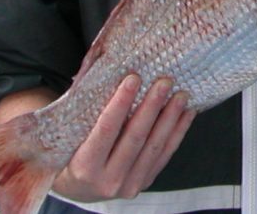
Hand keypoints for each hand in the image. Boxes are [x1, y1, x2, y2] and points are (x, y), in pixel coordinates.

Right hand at [52, 75, 194, 202]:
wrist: (80, 190)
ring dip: (170, 118)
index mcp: (84, 168)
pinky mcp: (145, 181)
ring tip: (181, 94)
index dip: (120, 103)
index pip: (105, 130)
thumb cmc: (72, 155)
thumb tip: (102, 66)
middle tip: (164, 81)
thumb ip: (85, 110)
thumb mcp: (70, 137)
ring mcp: (129, 184)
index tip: (133, 78)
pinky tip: (186, 113)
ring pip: (154, 146)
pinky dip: (178, 132)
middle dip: (152, 106)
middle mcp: (108, 180)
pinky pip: (165, 154)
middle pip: (135, 138)